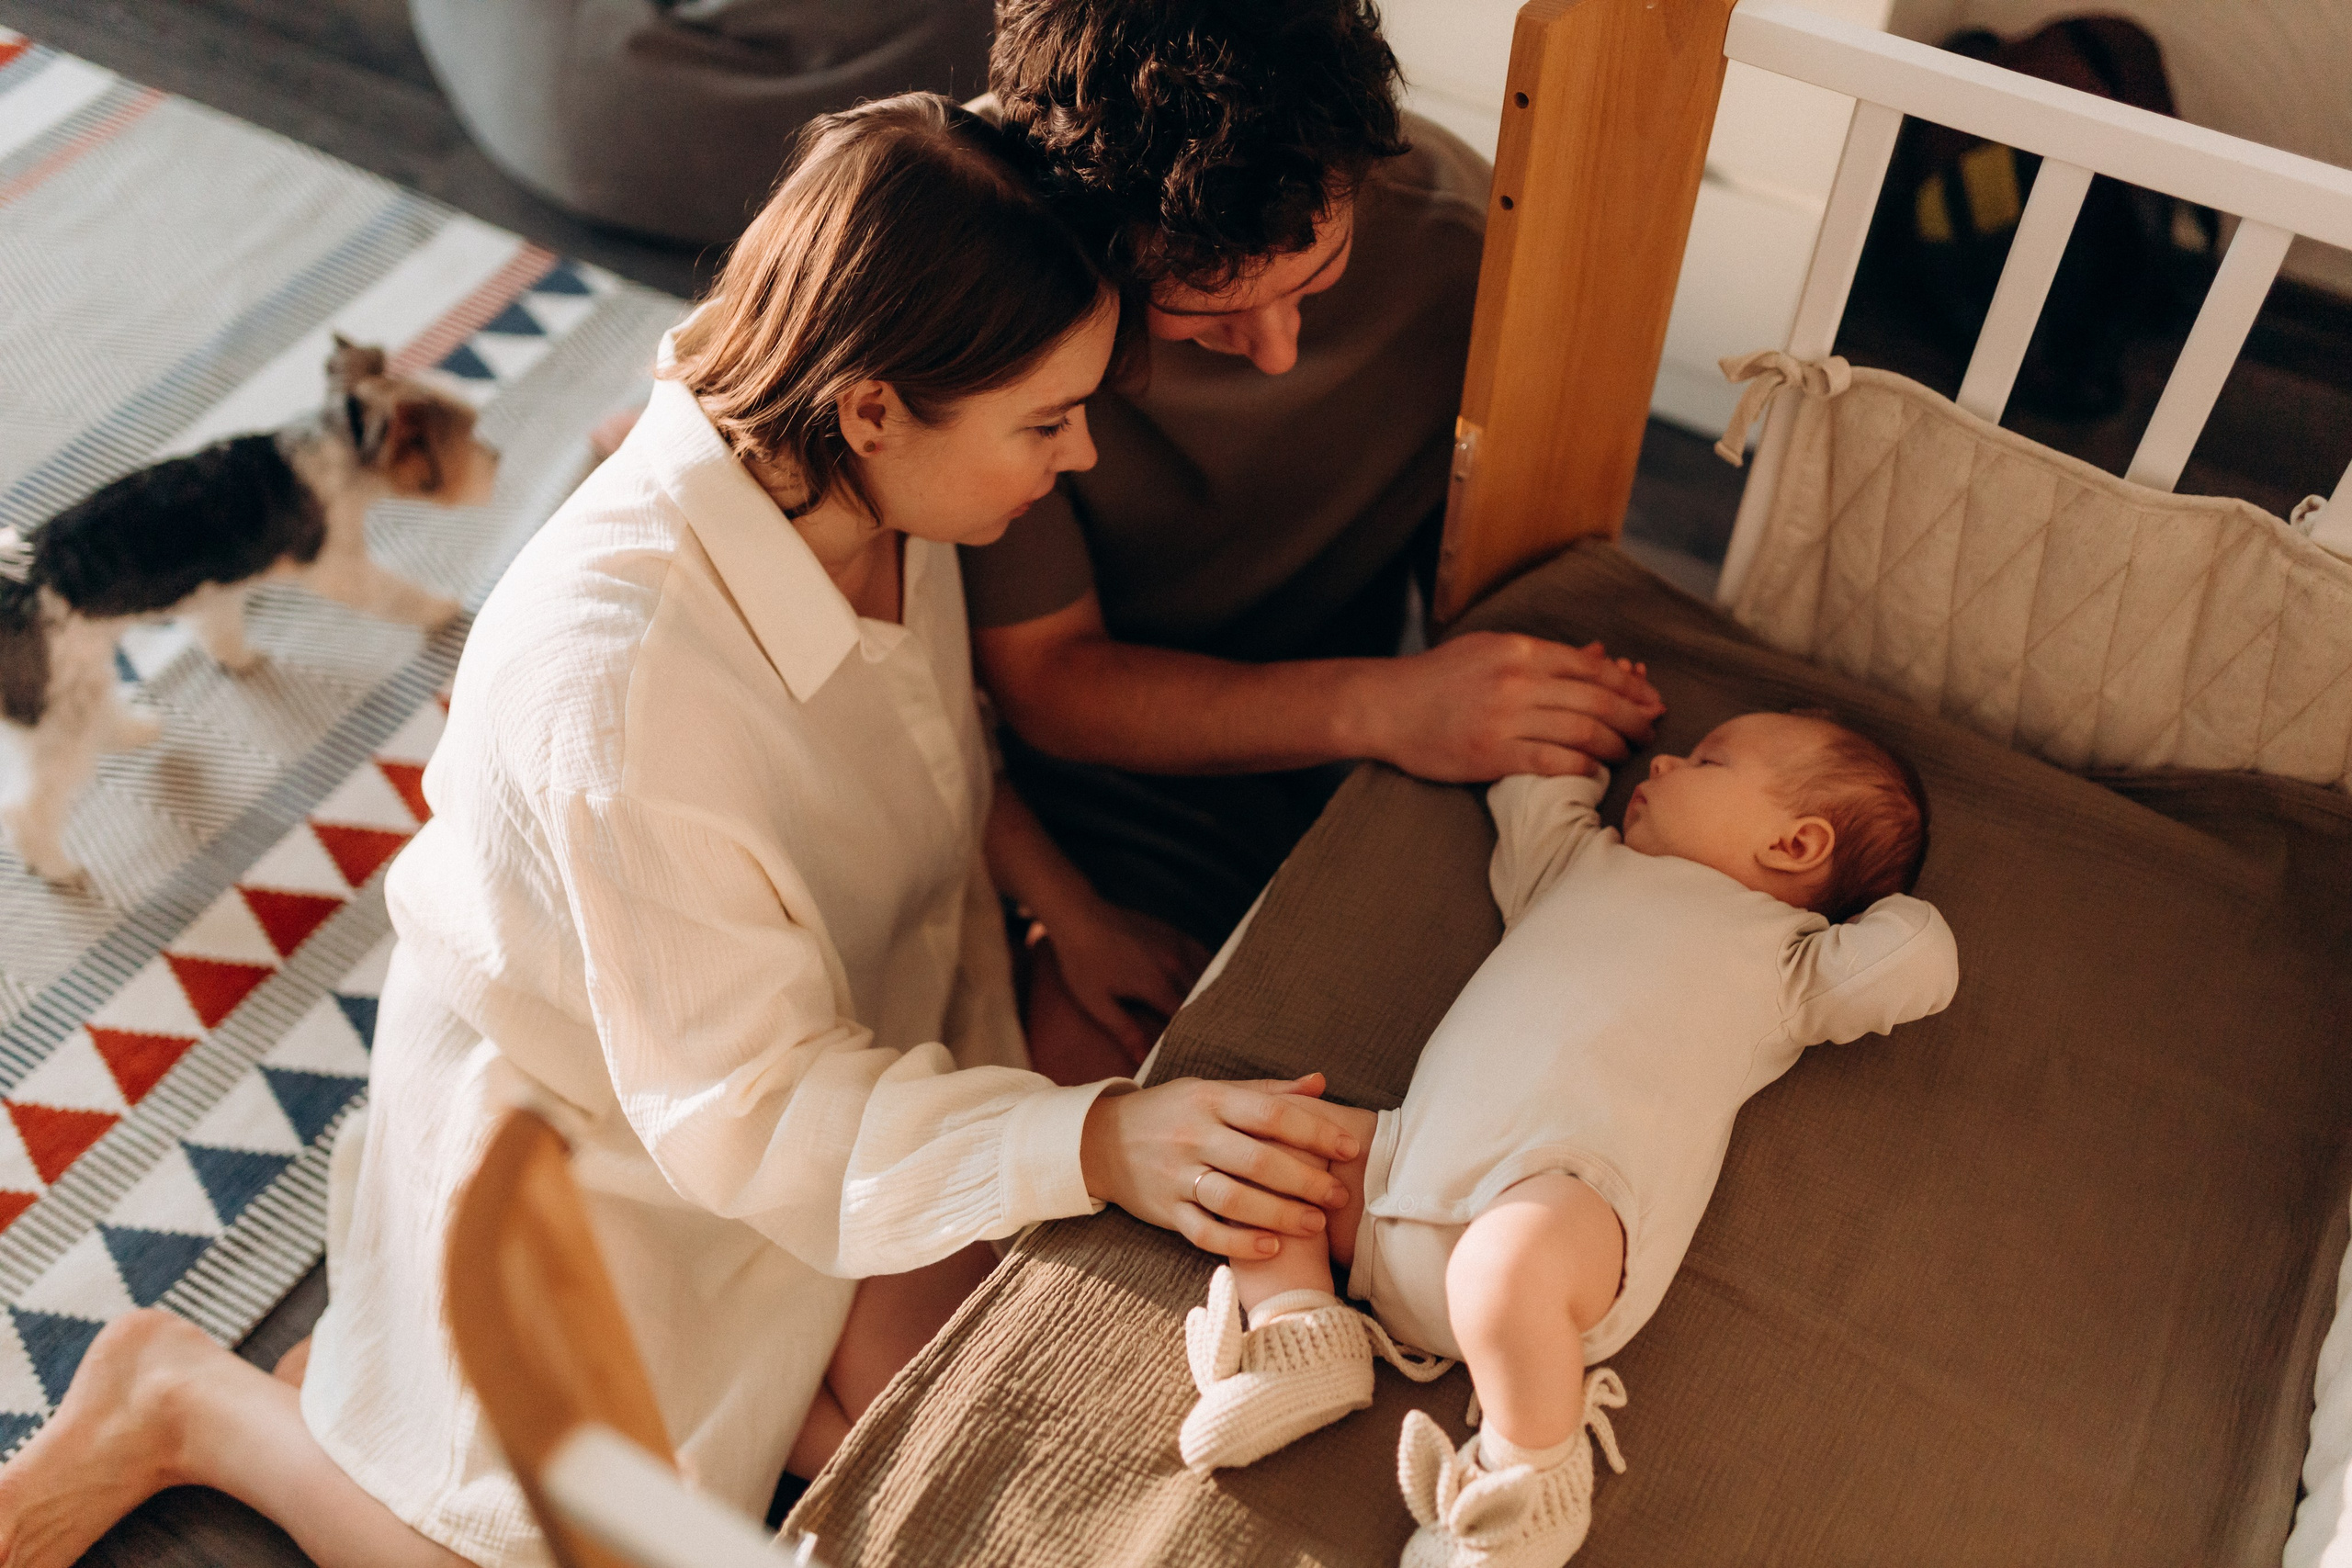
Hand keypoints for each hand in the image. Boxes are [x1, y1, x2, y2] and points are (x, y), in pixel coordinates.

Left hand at [1039, 901, 1211, 1065]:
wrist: (1079, 916)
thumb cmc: (1082, 961)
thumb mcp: (1097, 1002)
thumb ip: (1125, 1030)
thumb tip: (1143, 1059)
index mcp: (1156, 985)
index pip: (1186, 1019)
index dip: (1191, 1038)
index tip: (1193, 1053)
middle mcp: (1173, 964)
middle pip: (1201, 1000)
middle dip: (1204, 1021)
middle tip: (1210, 1041)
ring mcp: (1176, 945)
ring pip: (1207, 977)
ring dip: (1211, 997)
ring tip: (1217, 1018)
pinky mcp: (1174, 933)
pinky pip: (1204, 955)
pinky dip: (1211, 971)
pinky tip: (1212, 983)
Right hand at [1080, 1073, 1360, 1259]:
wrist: (1101, 1140)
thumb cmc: (1173, 1112)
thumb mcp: (1213, 1091)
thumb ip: (1268, 1091)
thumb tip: (1321, 1083)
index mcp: (1211, 1100)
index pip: (1270, 1114)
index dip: (1314, 1131)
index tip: (1349, 1148)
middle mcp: (1194, 1136)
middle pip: (1257, 1160)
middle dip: (1305, 1180)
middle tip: (1340, 1196)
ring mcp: (1176, 1175)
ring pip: (1232, 1199)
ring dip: (1279, 1214)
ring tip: (1315, 1225)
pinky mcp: (1164, 1210)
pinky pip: (1203, 1231)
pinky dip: (1239, 1243)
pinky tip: (1272, 1248)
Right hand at [1364, 634, 1662, 781]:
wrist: (1386, 706)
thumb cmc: (1438, 677)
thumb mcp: (1491, 649)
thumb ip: (1545, 656)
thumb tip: (1599, 655)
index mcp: (1520, 650)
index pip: (1591, 667)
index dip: (1629, 685)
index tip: (1649, 699)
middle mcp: (1516, 681)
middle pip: (1596, 699)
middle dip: (1633, 716)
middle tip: (1650, 729)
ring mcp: (1504, 719)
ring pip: (1581, 730)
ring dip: (1614, 743)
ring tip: (1627, 751)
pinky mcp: (1491, 754)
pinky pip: (1552, 760)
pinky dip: (1582, 766)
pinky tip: (1595, 770)